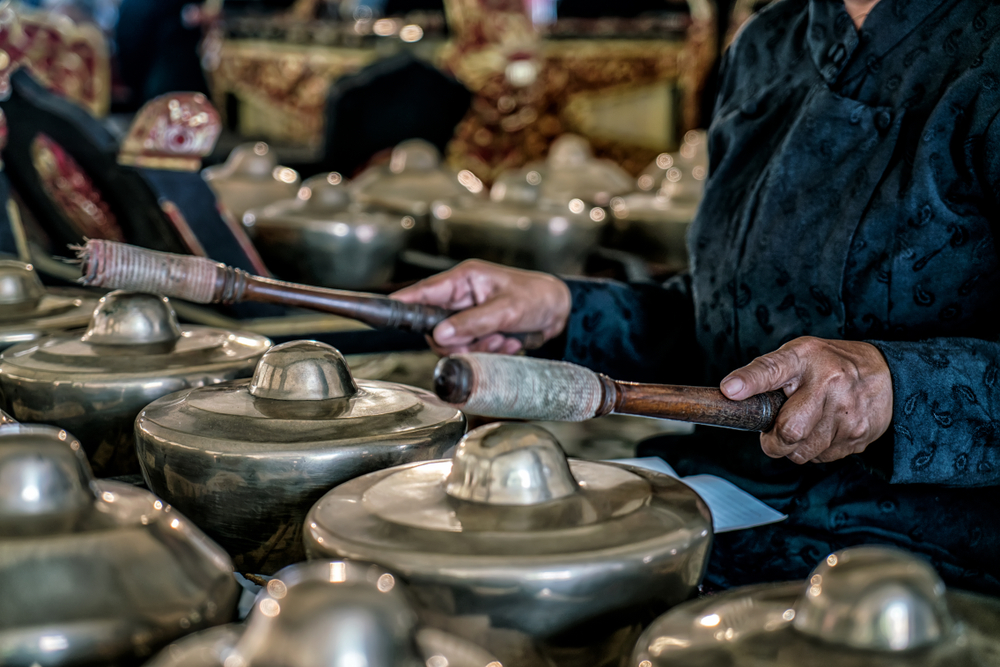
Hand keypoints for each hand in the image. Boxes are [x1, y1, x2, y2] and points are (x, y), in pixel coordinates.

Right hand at [391, 260, 571, 354]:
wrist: (559, 311)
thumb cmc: (536, 297)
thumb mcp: (506, 309)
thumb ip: (472, 322)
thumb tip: (441, 335)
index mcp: (464, 280)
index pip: (424, 291)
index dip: (403, 303)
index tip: (384, 312)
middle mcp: (461, 297)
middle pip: (436, 327)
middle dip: (460, 341)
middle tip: (487, 339)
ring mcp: (468, 316)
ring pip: (453, 343)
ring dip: (479, 347)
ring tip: (503, 338)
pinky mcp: (477, 332)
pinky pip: (470, 350)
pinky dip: (489, 351)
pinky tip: (508, 342)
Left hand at [720, 337, 892, 463]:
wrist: (885, 373)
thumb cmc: (828, 364)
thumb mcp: (795, 355)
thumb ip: (764, 373)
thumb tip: (729, 391)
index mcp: (805, 359)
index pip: (772, 370)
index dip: (750, 382)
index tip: (730, 390)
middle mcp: (830, 384)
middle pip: (789, 430)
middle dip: (775, 440)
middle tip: (777, 430)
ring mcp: (848, 413)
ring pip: (803, 452)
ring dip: (796, 446)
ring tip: (805, 424)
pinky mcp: (860, 436)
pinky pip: (822, 458)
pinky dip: (816, 449)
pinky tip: (824, 429)